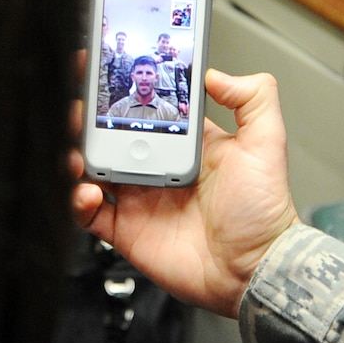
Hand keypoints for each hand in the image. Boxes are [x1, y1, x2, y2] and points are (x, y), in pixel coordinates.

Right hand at [72, 69, 298, 318]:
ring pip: (93, 171)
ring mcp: (140, 200)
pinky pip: (90, 214)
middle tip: (80, 111)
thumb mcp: (267, 144)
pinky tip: (87, 191)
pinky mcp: (127, 231)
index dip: (124, 96)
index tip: (105, 78)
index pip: (147, 111)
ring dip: (77, 158)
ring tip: (76, 152)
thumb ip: (254, 99)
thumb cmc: (263, 213)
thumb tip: (217, 74)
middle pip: (111, 138)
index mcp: (185, 145)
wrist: (254, 268)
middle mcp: (158, 168)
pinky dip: (78, 201)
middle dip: (89, 122)